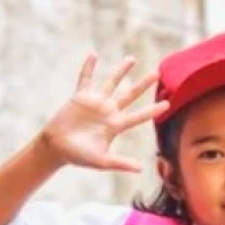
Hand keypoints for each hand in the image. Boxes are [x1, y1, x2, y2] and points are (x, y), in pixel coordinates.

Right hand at [39, 55, 163, 172]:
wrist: (56, 148)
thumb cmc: (79, 156)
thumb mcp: (101, 161)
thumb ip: (121, 163)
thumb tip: (141, 169)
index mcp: (116, 126)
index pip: (139, 116)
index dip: (152, 110)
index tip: (168, 104)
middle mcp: (108, 112)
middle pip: (130, 95)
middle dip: (143, 85)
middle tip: (157, 74)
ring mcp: (95, 103)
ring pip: (111, 83)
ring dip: (121, 71)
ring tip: (132, 59)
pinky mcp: (80, 98)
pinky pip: (85, 79)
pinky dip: (88, 67)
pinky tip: (93, 55)